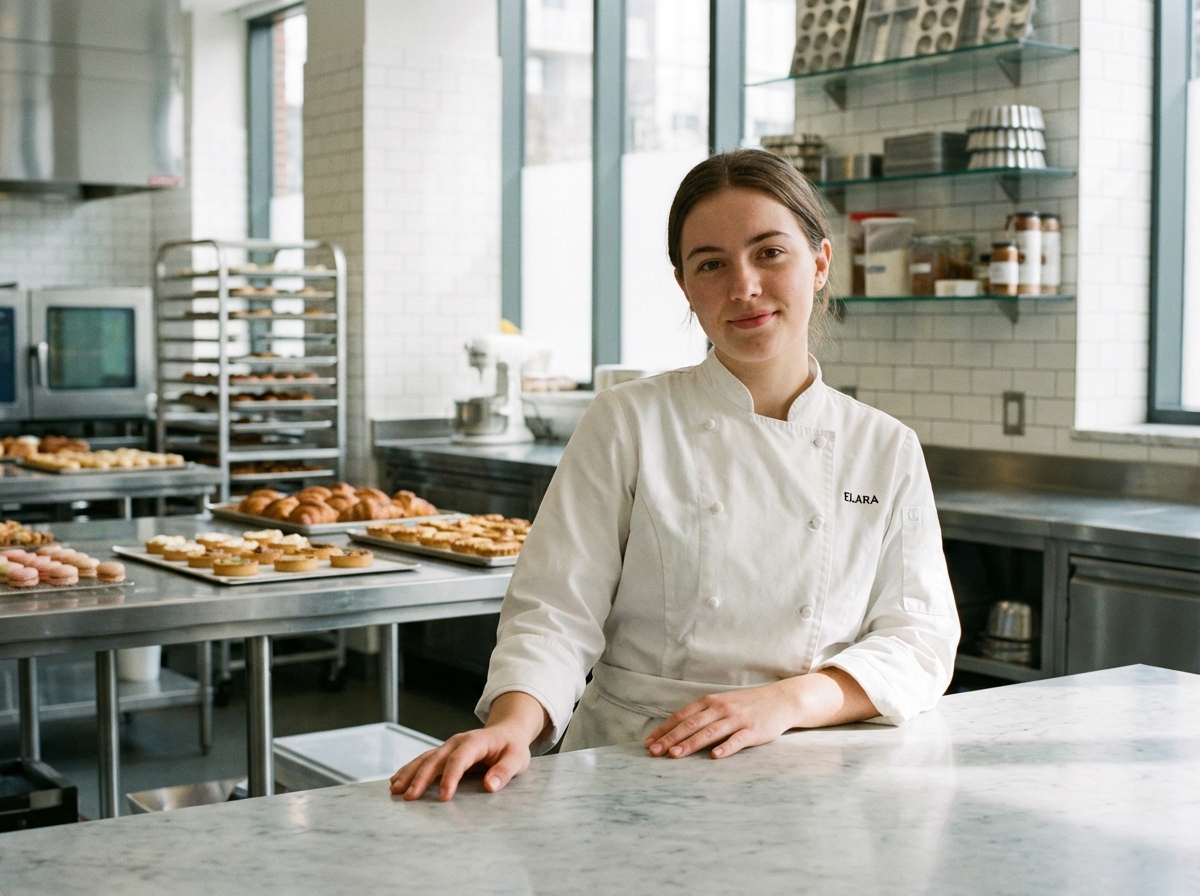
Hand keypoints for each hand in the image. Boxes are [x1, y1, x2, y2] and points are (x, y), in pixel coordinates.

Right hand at [389, 691, 547, 800]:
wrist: (507, 731)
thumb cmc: (512, 747)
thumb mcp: (517, 759)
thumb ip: (504, 771)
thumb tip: (490, 786)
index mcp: (476, 741)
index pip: (459, 759)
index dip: (450, 778)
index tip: (444, 797)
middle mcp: (457, 742)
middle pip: (436, 759)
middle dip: (421, 777)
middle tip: (410, 796)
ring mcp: (448, 746)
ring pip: (425, 758)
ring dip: (409, 773)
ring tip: (395, 789)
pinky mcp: (444, 753)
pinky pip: (424, 760)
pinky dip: (409, 770)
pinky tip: (396, 780)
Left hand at [644, 680, 799, 759]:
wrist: (780, 700)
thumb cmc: (746, 705)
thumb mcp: (722, 705)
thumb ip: (703, 716)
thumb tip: (677, 732)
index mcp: (710, 702)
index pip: (681, 716)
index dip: (664, 729)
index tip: (649, 743)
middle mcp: (721, 708)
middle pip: (691, 724)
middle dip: (670, 738)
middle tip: (654, 752)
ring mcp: (737, 719)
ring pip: (710, 732)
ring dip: (690, 743)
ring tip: (675, 754)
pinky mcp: (753, 730)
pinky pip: (737, 740)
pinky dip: (726, 747)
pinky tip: (715, 756)